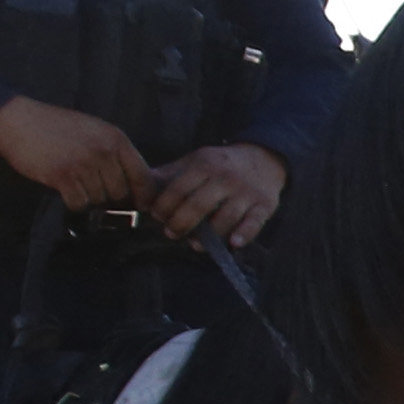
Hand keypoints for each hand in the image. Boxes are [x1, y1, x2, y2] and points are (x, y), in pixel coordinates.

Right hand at [0, 94, 151, 214]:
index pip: (143, 176)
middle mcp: (103, 151)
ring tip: (74, 181)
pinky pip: (79, 203)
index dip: (143, 195)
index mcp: (116, 138)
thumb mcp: (94, 130)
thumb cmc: (55, 126)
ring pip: (99, 199)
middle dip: (108, 196)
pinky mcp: (63, 176)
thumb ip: (114, 152)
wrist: (18, 120)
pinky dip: (73, 202)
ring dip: (88, 197)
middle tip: (91, 187)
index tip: (141, 205)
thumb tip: (134, 183)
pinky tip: (64, 189)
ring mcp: (84, 164)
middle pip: (120, 193)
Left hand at [142, 141, 287, 248]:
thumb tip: (139, 187)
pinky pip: (254, 223)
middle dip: (180, 223)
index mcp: (206, 165)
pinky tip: (233, 243)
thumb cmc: (222, 164)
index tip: (156, 217)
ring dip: (207, 235)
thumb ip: (171, 174)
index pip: (179, 189)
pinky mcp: (264, 205)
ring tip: (194, 245)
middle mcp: (226, 178)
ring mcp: (246, 192)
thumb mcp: (196, 161)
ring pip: (224, 218)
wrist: (264, 157)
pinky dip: (244, 234)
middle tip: (170, 233)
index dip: (164, 205)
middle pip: (198, 205)